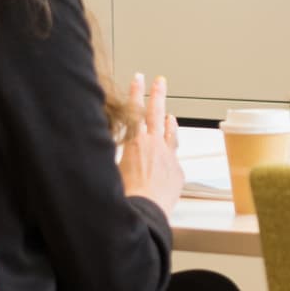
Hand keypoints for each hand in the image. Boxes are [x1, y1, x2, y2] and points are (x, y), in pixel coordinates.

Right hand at [117, 73, 183, 212]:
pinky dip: (173, 146)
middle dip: (157, 95)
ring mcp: (168, 156)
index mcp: (135, 142)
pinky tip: (173, 147)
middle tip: (160, 81)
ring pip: (170, 133)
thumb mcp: (112, 169)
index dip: (136, 93)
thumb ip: (117, 156)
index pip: (135, 110)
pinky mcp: (178, 170)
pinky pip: (175, 154)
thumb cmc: (126, 195)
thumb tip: (111, 151)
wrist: (144, 211)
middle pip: (156, 114)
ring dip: (169, 121)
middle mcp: (153, 145)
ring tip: (170, 114)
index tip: (138, 79)